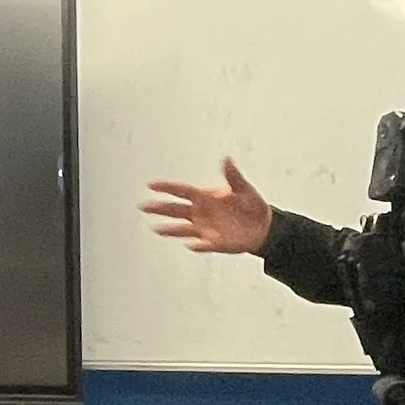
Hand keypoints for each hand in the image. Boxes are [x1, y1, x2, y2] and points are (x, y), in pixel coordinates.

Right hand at [141, 156, 273, 255]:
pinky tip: (189, 244)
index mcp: (204, 197)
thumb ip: (233, 176)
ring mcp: (204, 228)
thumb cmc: (251, 204)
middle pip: (175, 210)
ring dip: (170, 229)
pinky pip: (202, 244)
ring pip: (182, 228)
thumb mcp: (244, 188)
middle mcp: (200, 212)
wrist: (261, 227)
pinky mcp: (213, 242)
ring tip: (155, 228)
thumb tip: (227, 159)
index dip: (166, 187)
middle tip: (143, 205)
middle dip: (159, 207)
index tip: (151, 185)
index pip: (181, 191)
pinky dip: (196, 245)